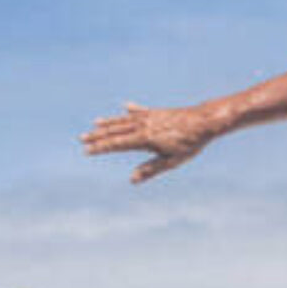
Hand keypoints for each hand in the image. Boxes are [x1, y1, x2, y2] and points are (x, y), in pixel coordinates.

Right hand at [79, 102, 219, 183]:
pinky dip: (131, 110)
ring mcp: (149, 117)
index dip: (100, 148)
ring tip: (95, 123)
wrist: (204, 121)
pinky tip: (125, 107)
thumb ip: (151, 169)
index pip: (116, 144)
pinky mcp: (157, 112)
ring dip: (109, 122)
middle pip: (115, 131)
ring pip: (124, 120)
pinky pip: (140, 111)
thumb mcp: (171, 161)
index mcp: (144, 138)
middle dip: (98, 135)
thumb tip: (132, 180)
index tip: (86, 150)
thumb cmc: (189, 144)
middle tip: (81, 138)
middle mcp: (143, 125)